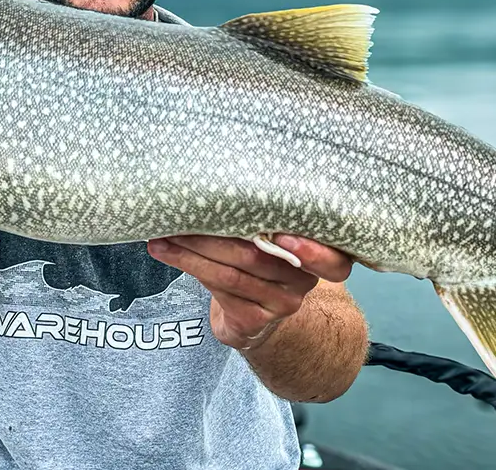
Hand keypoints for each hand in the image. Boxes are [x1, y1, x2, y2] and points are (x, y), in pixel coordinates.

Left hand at [146, 234, 352, 350]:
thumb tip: (217, 177)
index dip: (311, 251)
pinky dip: (189, 266)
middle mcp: (304, 281)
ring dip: (191, 252)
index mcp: (319, 255)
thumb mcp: (275, 238)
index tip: (283, 236)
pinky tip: (167, 252)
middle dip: (213, 235)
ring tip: (162, 236)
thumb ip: (267, 218)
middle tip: (181, 215)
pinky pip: (218, 288)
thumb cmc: (261, 261)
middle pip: (258, 257)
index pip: (333, 261)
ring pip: (231, 274)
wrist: (253, 317)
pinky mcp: (253, 319)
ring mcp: (280, 304)